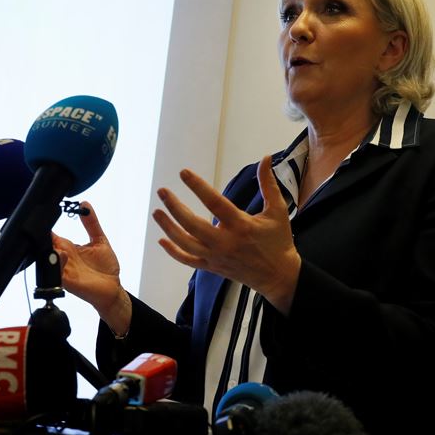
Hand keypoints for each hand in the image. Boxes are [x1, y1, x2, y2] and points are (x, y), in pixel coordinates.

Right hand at [52, 201, 130, 334]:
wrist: (112, 288)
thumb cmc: (106, 267)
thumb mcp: (99, 240)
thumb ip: (91, 223)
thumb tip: (85, 204)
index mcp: (69, 247)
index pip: (51, 235)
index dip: (45, 226)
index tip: (44, 216)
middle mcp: (64, 258)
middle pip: (47, 246)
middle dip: (43, 239)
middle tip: (47, 231)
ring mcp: (65, 270)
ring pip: (49, 259)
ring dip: (51, 252)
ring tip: (60, 247)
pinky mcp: (68, 282)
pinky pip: (56, 274)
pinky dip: (57, 266)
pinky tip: (63, 257)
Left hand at [152, 155, 300, 314]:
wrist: (279, 276)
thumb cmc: (278, 241)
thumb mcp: (278, 210)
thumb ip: (269, 184)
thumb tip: (266, 158)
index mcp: (241, 226)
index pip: (214, 203)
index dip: (198, 186)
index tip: (183, 173)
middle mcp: (225, 242)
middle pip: (192, 224)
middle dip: (174, 207)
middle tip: (162, 191)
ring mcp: (216, 256)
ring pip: (186, 243)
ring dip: (168, 227)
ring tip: (156, 212)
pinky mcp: (212, 267)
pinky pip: (188, 260)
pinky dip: (173, 252)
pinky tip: (161, 240)